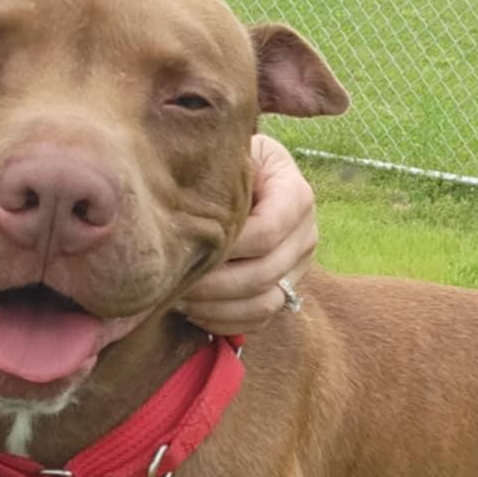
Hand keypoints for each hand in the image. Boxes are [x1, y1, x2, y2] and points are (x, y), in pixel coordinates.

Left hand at [177, 135, 316, 336]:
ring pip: (264, 303)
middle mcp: (307, 235)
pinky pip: (259, 321)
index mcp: (297, 196)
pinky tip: (193, 310)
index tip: (183, 249)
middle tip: (170, 280)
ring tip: (178, 298)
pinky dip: (224, 322)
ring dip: (216, 307)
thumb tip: (189, 207)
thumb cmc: (229, 164)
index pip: (267, 232)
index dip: (226, 247)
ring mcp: (299, 268)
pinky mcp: (286, 292)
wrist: (247, 178)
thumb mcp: (232, 155)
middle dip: (212, 283)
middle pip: (264, 273)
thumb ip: (224, 173)